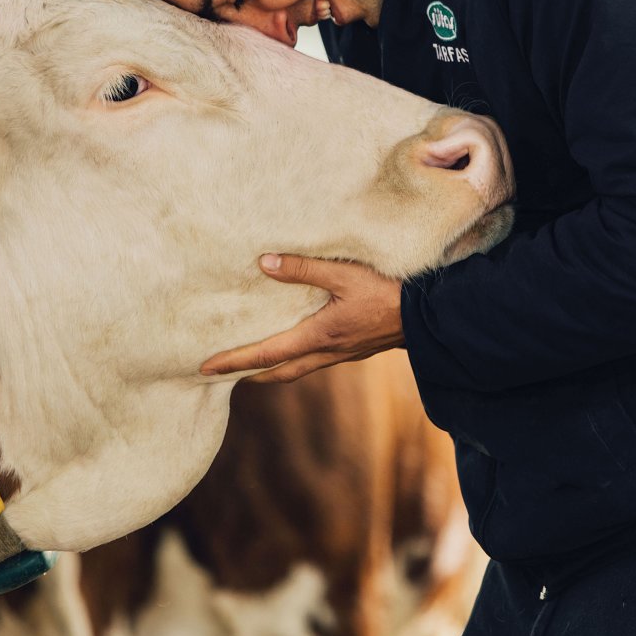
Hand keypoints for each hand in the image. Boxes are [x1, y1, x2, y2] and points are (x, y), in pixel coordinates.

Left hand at [200, 253, 404, 382]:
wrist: (431, 316)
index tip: (204, 367)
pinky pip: (313, 360)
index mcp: (318, 337)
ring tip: (251, 359)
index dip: (233, 361)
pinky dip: (293, 358)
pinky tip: (294, 342)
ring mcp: (341, 354)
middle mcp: (326, 353)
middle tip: (221, 369)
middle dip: (247, 372)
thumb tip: (264, 263)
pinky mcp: (353, 349)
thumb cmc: (388, 291)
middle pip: (277, 372)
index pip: (265, 354)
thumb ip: (304, 268)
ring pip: (296, 369)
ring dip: (270, 367)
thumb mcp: (345, 274)